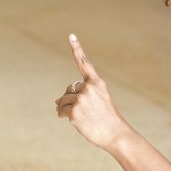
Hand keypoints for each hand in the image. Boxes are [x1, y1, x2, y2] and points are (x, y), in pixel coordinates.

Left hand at [55, 34, 131, 150]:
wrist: (115, 133)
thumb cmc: (106, 117)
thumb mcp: (98, 101)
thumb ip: (80, 96)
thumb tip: (56, 101)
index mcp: (97, 82)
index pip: (84, 63)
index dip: (77, 49)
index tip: (71, 36)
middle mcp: (89, 88)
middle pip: (69, 89)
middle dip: (70, 99)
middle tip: (83, 110)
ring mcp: (81, 100)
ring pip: (63, 100)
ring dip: (65, 108)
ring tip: (78, 116)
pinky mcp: (74, 112)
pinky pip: (61, 110)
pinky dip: (63, 115)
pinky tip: (73, 121)